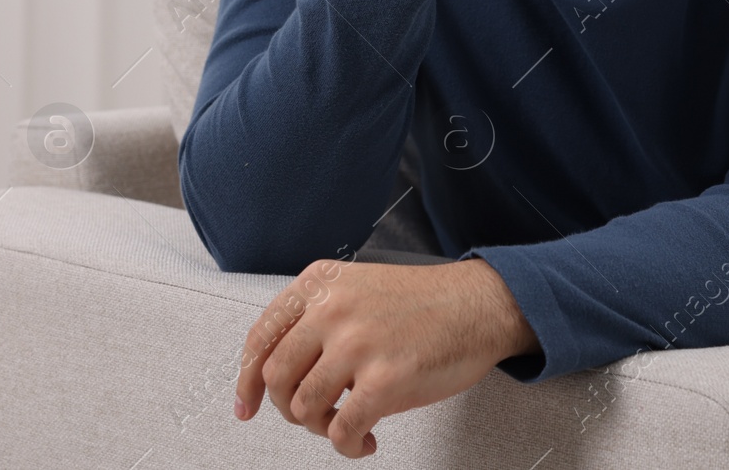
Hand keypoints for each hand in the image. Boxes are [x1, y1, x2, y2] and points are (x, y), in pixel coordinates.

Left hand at [234, 256, 537, 457]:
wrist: (483, 305)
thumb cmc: (428, 301)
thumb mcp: (360, 287)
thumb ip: (319, 316)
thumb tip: (279, 370)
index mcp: (322, 283)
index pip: (261, 337)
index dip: (246, 380)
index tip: (246, 405)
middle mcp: (334, 309)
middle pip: (276, 377)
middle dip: (287, 407)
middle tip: (310, 415)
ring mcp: (358, 344)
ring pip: (304, 407)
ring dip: (321, 426)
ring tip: (345, 422)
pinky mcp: (385, 379)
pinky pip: (343, 430)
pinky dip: (348, 445)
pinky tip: (365, 441)